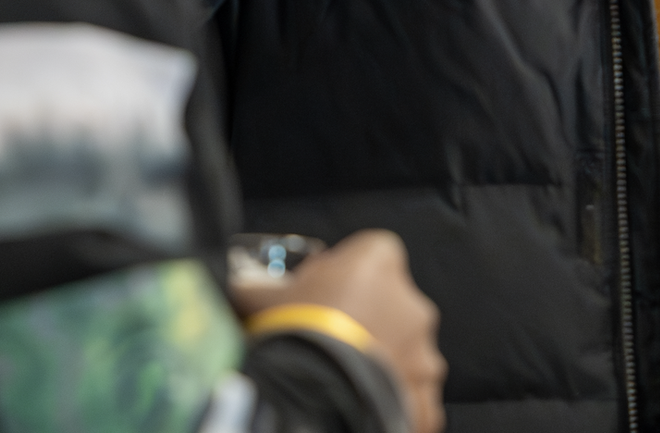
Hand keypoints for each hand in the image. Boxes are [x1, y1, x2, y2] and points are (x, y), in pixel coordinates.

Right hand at [232, 229, 445, 432]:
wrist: (315, 395)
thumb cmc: (293, 335)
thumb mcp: (260, 302)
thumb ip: (253, 290)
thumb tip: (233, 288)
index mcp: (378, 261)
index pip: (372, 254)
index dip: (348, 272)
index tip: (324, 292)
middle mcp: (412, 302)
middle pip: (392, 303)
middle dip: (368, 320)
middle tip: (333, 341)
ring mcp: (424, 351)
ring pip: (405, 353)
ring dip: (382, 363)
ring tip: (344, 379)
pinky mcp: (427, 394)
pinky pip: (414, 395)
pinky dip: (395, 401)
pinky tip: (364, 405)